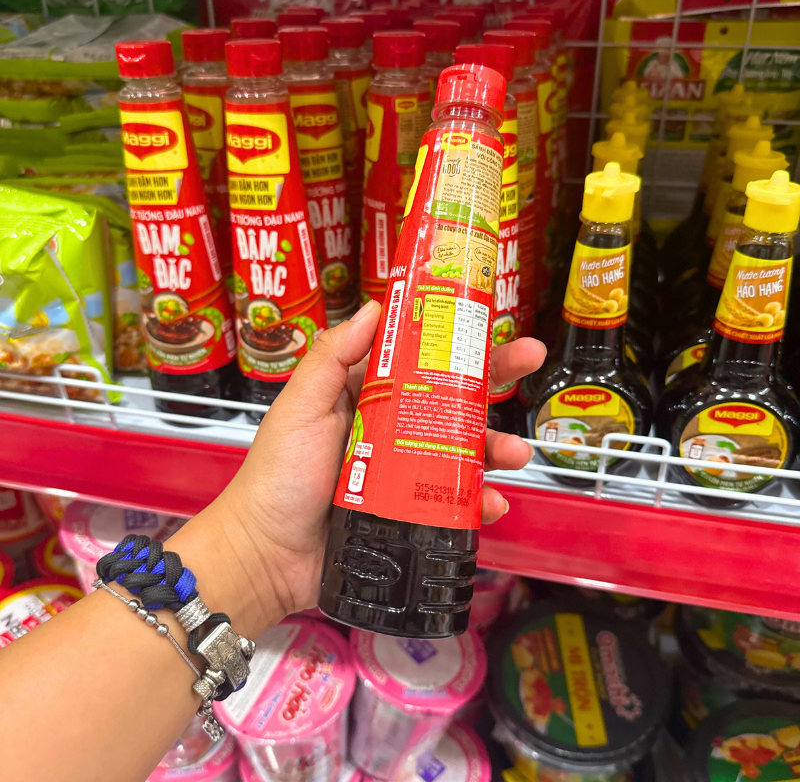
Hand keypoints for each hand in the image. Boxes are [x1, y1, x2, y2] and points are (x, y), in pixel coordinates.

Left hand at [193, 300, 545, 634]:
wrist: (265, 556)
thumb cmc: (277, 476)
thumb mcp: (301, 407)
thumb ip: (333, 358)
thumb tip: (374, 308)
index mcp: (366, 398)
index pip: (418, 360)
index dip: (455, 341)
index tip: (489, 322)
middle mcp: (390, 431)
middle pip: (451, 400)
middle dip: (495, 380)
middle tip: (530, 360)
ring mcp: (404, 474)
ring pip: (462, 452)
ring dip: (496, 448)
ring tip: (514, 453)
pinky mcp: (410, 514)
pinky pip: (453, 503)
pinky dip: (477, 503)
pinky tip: (491, 504)